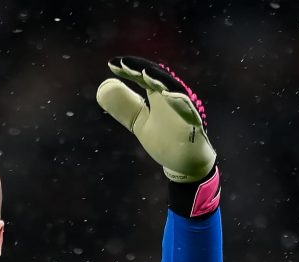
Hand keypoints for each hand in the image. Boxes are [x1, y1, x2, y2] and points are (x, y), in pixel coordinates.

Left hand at [96, 58, 215, 182]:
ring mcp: (185, 109)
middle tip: (123, 63)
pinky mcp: (194, 123)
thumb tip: (103, 88)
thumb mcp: (139, 122)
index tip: (112, 64)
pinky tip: (168, 94)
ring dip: (159, 80)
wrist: (187, 161)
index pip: (142, 77)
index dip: (128, 70)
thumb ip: (124, 106)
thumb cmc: (166, 139)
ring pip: (174, 89)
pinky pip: (188, 111)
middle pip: (157, 78)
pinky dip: (179, 101)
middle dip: (141, 69)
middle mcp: (172, 96)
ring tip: (144, 72)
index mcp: (158, 95)